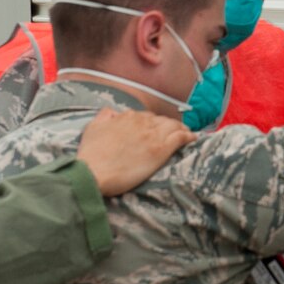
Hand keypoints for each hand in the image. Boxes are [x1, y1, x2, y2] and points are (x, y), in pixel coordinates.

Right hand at [77, 107, 194, 195]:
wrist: (94, 171)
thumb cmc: (91, 154)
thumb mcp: (93, 128)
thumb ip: (103, 116)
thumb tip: (112, 112)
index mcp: (126, 117)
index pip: (145, 116)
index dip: (151, 123)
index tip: (153, 130)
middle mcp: (141, 122)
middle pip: (160, 120)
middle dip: (166, 125)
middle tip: (171, 133)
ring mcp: (152, 135)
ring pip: (173, 126)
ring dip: (180, 128)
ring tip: (185, 133)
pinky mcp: (160, 149)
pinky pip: (180, 137)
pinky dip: (188, 136)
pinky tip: (193, 138)